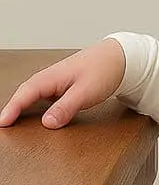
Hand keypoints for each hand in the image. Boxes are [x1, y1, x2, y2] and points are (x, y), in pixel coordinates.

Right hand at [0, 38, 126, 128]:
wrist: (121, 57)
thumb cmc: (104, 69)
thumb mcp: (86, 92)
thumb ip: (66, 107)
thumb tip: (47, 123)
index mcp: (50, 77)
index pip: (25, 94)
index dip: (12, 109)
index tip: (2, 123)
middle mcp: (49, 79)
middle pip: (25, 96)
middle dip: (12, 110)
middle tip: (3, 126)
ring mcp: (55, 82)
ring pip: (33, 97)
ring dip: (23, 109)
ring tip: (13, 124)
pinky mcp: (63, 87)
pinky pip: (44, 98)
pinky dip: (37, 108)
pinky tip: (38, 118)